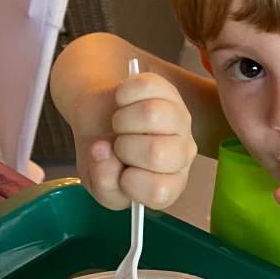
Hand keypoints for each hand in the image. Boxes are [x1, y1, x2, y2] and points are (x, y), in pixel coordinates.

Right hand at [79, 72, 196, 211]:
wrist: (98, 119)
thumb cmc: (104, 158)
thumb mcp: (97, 184)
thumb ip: (103, 184)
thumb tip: (104, 152)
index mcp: (169, 184)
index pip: (159, 191)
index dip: (128, 182)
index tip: (120, 174)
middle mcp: (183, 154)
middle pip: (156, 153)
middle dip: (124, 149)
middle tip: (118, 146)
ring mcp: (180, 120)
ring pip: (152, 115)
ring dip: (122, 120)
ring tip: (120, 125)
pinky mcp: (169, 91)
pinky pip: (146, 87)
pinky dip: (123, 94)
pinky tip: (123, 103)